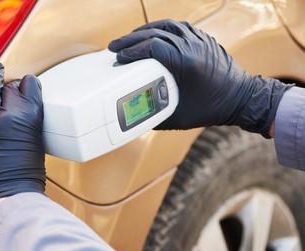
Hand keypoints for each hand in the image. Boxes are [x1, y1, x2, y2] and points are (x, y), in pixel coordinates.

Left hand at [0, 62, 45, 219]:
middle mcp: (11, 113)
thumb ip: (30, 118)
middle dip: (10, 87)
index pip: (29, 86)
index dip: (27, 84)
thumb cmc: (28, 172)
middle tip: (9, 85)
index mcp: (32, 115)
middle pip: (9, 88)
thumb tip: (22, 107)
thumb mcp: (38, 138)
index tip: (26, 84)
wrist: (12, 192)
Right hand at [109, 19, 291, 136]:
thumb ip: (156, 116)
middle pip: (156, 34)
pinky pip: (180, 27)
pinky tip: (154, 34)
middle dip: (131, 39)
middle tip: (115, 46)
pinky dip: (163, 28)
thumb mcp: (180, 117)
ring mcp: (200, 40)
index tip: (119, 58)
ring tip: (131, 38)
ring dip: (146, 30)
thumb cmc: (213, 109)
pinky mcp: (204, 39)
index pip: (152, 48)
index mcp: (186, 64)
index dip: (132, 51)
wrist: (242, 99)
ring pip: (167, 26)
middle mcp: (193, 47)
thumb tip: (137, 114)